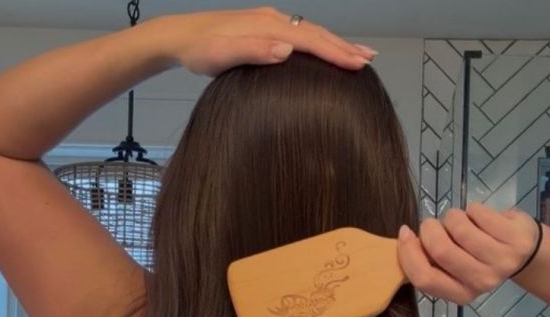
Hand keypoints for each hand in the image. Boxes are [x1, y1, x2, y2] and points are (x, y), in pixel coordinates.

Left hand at [153, 7, 375, 76]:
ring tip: (357, 55)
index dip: (336, 53)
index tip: (358, 64)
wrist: (179, 36)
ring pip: (310, 32)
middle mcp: (272, 20)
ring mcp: (269, 22)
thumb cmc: (199, 51)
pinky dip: (318, 42)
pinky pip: (300, 34)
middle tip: (369, 59)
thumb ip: (253, 52)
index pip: (310, 41)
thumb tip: (285, 50)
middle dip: (344, 46)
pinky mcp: (264, 28)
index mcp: (268, 27)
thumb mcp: (221, 55)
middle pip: (316, 33)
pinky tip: (323, 50)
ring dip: (335, 43)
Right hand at [397, 203, 538, 303]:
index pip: (425, 278)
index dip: (408, 252)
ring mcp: (501, 261)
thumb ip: (429, 262)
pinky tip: (479, 217)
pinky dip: (472, 209)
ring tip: (460, 220)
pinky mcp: (514, 238)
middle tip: (433, 224)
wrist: (525, 252)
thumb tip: (405, 239)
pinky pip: (477, 213)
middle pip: (440, 250)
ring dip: (452, 216)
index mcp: (462, 294)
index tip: (405, 233)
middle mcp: (482, 283)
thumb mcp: (454, 268)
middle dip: (429, 228)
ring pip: (459, 228)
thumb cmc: (478, 257)